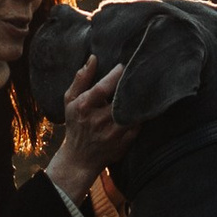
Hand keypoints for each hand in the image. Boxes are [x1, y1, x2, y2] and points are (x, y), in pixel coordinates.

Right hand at [46, 55, 133, 210]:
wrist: (79, 159)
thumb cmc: (75, 124)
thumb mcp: (70, 100)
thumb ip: (81, 79)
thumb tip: (93, 58)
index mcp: (84, 107)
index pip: (102, 88)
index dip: (115, 75)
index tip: (124, 65)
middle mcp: (98, 121)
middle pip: (120, 100)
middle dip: (131, 86)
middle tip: (140, 73)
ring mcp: (112, 134)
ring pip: (132, 112)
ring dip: (140, 100)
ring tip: (146, 86)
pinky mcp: (124, 143)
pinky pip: (138, 125)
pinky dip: (142, 114)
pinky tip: (145, 105)